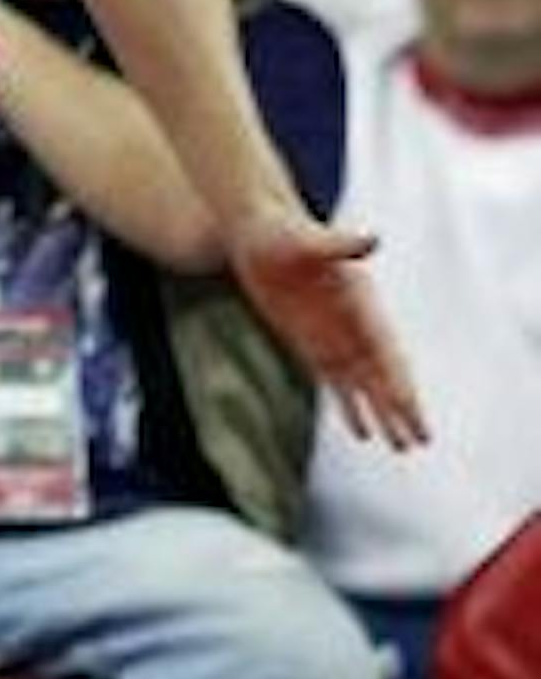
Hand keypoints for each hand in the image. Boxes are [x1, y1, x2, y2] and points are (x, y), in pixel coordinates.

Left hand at [228, 203, 427, 448]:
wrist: (257, 232)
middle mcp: (353, 324)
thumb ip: (341, 245)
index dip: (398, 380)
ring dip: (381, 415)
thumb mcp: (307, 240)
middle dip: (401, 408)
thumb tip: (373, 238)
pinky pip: (334, 382)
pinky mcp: (309, 342)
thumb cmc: (282, 231)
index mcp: (361, 303)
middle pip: (382, 375)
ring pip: (363, 385)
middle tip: (421, 441)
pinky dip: (349, 407)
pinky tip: (361, 432)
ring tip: (401, 447)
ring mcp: (333, 336)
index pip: (386, 350)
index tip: (409, 409)